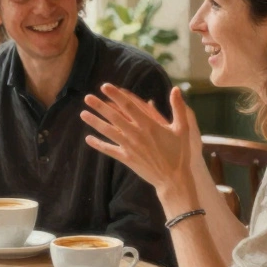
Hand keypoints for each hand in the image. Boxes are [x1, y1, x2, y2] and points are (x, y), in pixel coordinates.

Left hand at [81, 85, 197, 200]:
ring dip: (95, 122)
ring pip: (108, 132)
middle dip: (100, 106)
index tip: (105, 86)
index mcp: (149, 124)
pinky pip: (110, 150)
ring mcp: (130, 147)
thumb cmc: (181, 153)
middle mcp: (136, 134)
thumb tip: (176, 89)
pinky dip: (98, 145)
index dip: (116, 95)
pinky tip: (88, 139)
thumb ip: (179, 108)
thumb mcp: (184, 129)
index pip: (129, 105)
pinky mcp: (126, 159)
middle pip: (114, 116)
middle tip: (87, 97)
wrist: (175, 179)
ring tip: (82, 113)